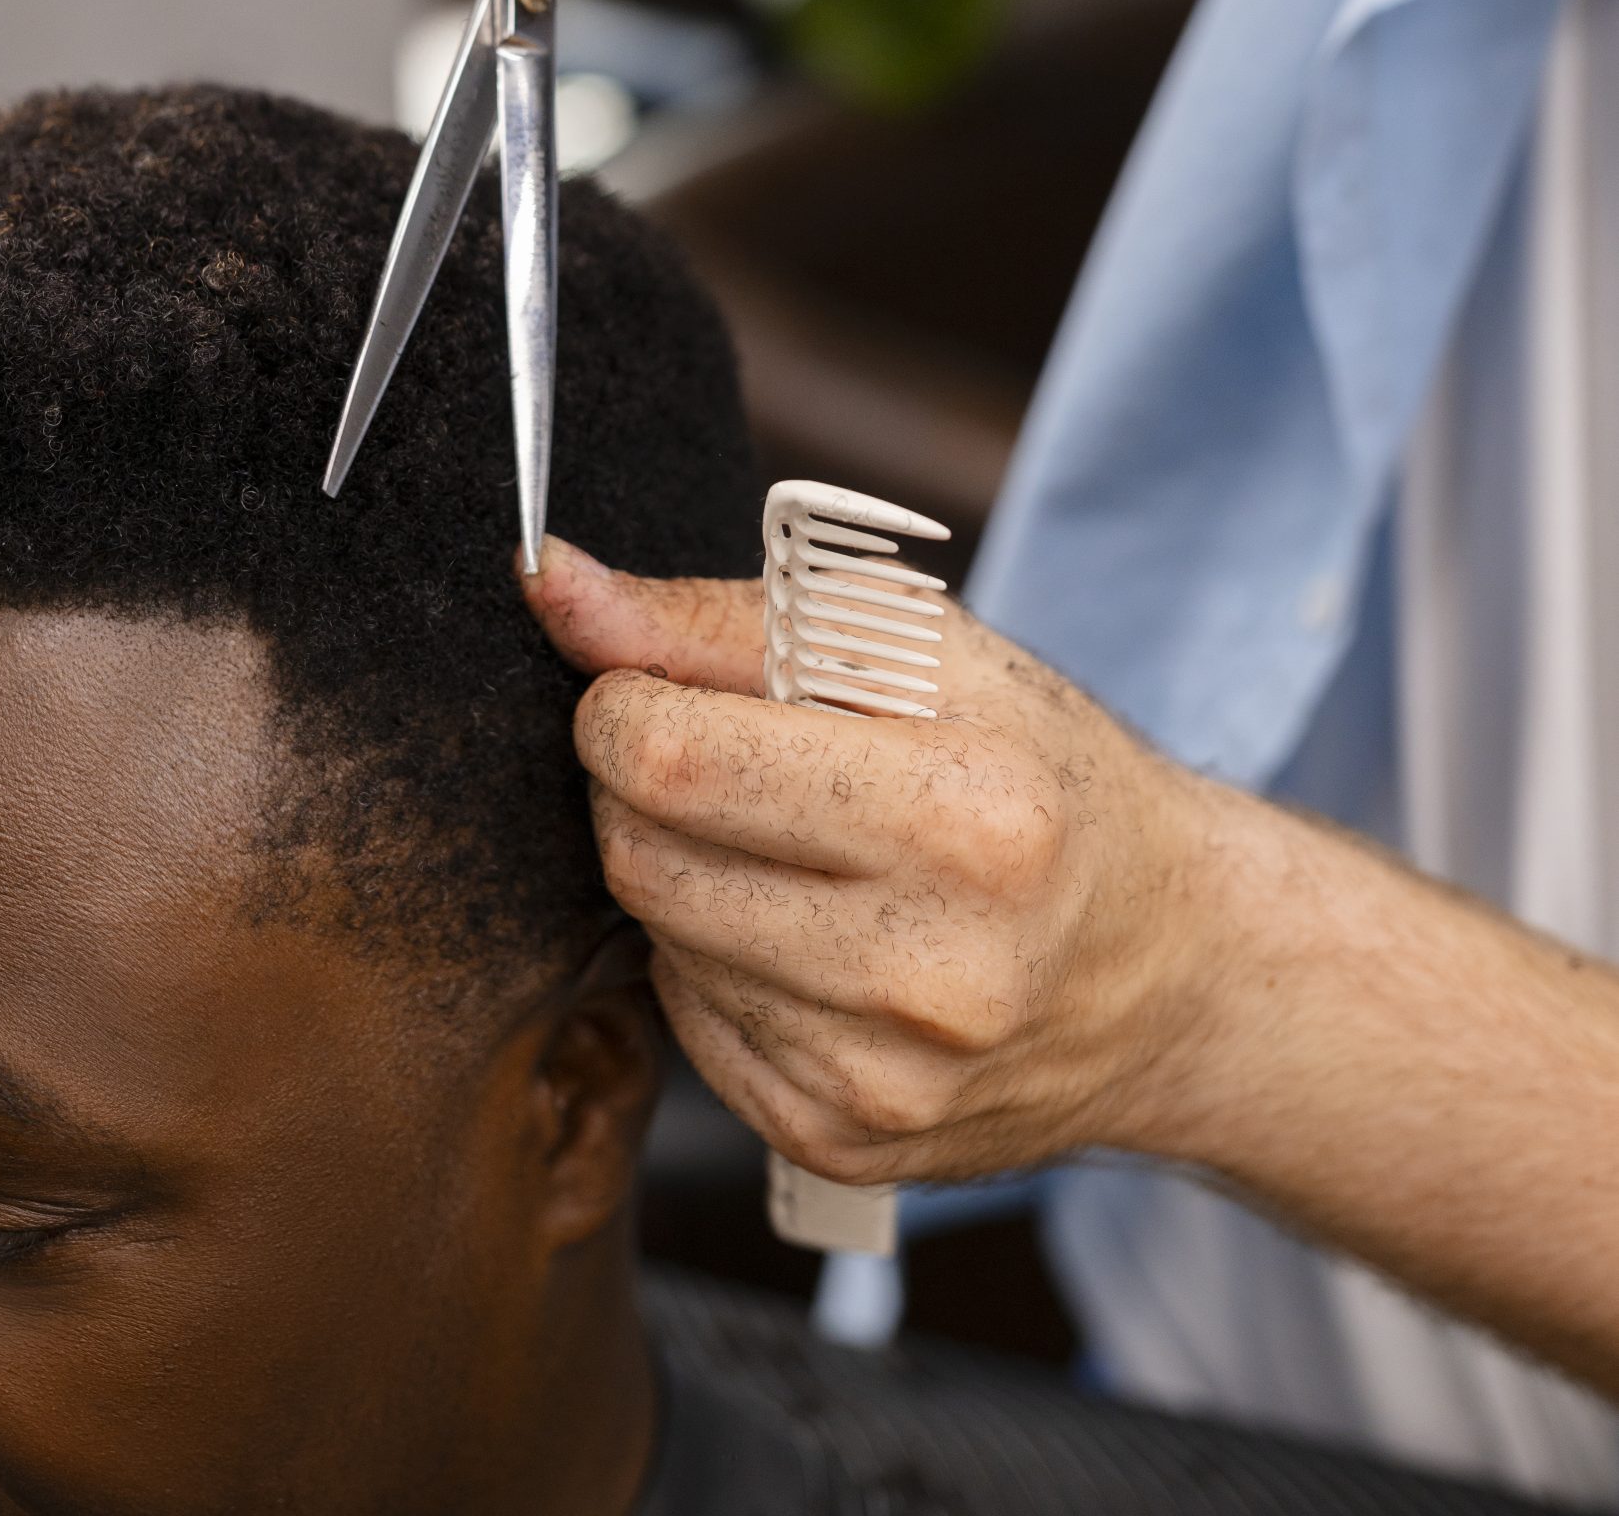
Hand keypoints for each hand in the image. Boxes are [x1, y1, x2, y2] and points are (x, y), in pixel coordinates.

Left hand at [528, 542, 1618, 1398]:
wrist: (1172, 968)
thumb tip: (551, 584)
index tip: (647, 684)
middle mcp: (932, 968)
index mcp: (969, 815)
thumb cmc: (1041, 777)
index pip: (676, 759)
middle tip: (714, 752)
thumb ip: (719, 617)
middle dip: (639, 782)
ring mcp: (885, 1077)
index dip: (620, 702)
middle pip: (643, 854)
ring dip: (681, 870)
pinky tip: (805, 928)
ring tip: (787, 842)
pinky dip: (713, 958)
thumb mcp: (924, 652)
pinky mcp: (844, 1140)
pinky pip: (688, 1023)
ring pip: (656, 938)